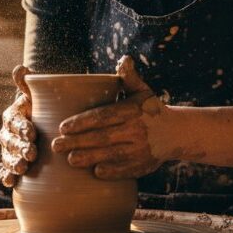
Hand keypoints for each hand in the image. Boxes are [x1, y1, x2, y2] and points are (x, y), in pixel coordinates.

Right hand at [0, 65, 36, 186]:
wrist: (45, 125)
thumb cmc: (41, 108)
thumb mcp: (36, 95)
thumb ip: (27, 84)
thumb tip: (21, 69)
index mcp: (13, 116)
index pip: (15, 121)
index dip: (22, 127)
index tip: (32, 132)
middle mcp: (7, 133)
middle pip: (10, 141)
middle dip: (19, 147)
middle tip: (31, 153)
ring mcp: (8, 151)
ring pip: (7, 157)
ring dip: (13, 163)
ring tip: (22, 168)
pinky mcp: (12, 164)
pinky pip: (6, 171)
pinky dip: (7, 177)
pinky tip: (11, 182)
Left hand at [51, 56, 172, 179]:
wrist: (176, 133)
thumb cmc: (150, 109)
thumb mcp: (142, 91)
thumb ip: (129, 77)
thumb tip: (124, 59)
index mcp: (132, 110)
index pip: (103, 116)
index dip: (82, 122)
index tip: (63, 127)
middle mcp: (137, 130)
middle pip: (102, 137)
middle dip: (77, 142)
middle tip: (56, 145)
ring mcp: (141, 150)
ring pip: (111, 155)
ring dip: (89, 158)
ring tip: (69, 159)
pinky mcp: (144, 166)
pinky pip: (125, 170)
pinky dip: (111, 172)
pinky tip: (95, 172)